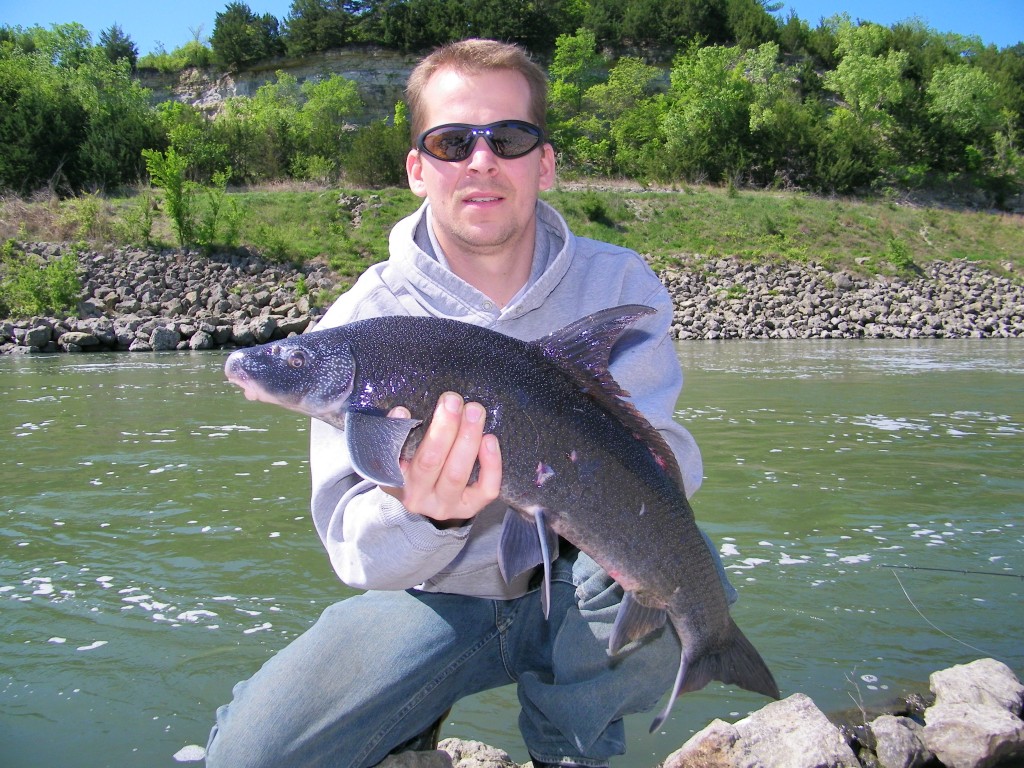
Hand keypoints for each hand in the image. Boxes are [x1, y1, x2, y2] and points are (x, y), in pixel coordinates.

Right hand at [381, 392, 501, 526]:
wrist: (426, 499)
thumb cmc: (411, 467)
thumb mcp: (397, 453)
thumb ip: (398, 432)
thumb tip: (402, 412)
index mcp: (396, 483)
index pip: (402, 456)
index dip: (411, 431)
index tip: (421, 406)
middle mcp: (419, 498)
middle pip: (432, 461)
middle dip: (445, 427)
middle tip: (454, 400)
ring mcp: (446, 506)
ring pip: (457, 473)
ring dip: (468, 438)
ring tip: (474, 412)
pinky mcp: (470, 508)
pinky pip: (485, 489)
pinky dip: (491, 464)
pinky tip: (489, 439)